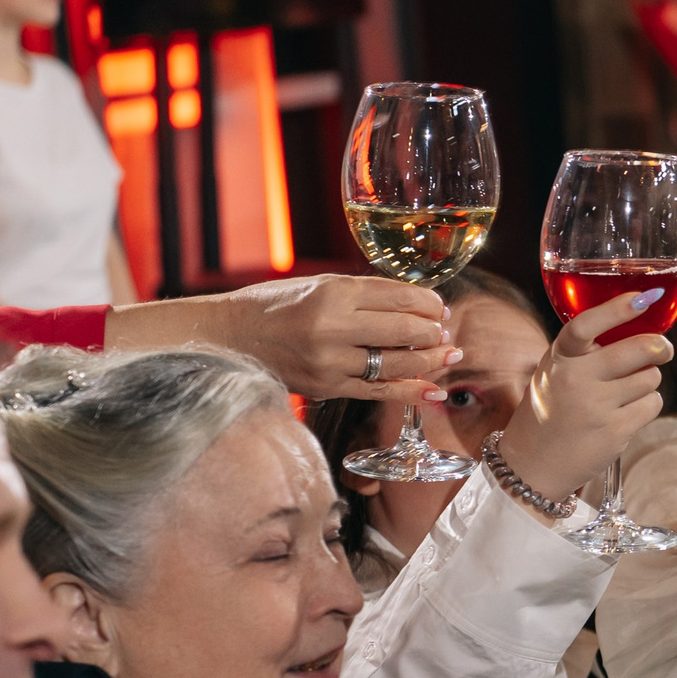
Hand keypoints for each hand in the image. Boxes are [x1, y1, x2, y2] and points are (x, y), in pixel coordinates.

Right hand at [151, 276, 456, 401]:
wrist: (228, 338)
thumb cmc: (276, 306)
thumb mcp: (320, 285)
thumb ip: (367, 294)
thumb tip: (419, 305)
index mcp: (334, 293)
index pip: (402, 297)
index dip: (430, 304)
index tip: (438, 308)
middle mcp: (333, 327)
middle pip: (406, 330)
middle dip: (434, 332)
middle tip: (443, 331)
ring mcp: (330, 361)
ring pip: (399, 363)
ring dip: (431, 360)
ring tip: (448, 354)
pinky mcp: (327, 388)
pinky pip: (380, 392)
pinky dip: (412, 392)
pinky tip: (434, 390)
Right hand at [493, 290, 671, 505]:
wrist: (532, 466)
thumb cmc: (551, 412)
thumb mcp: (554, 374)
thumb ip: (586, 354)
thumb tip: (643, 335)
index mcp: (558, 359)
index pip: (586, 325)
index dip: (617, 309)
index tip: (643, 298)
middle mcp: (574, 379)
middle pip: (638, 349)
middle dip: (659, 347)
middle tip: (663, 350)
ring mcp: (595, 406)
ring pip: (650, 378)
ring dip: (647, 382)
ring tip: (625, 394)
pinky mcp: (614, 431)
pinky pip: (652, 404)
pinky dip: (647, 405)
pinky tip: (626, 414)